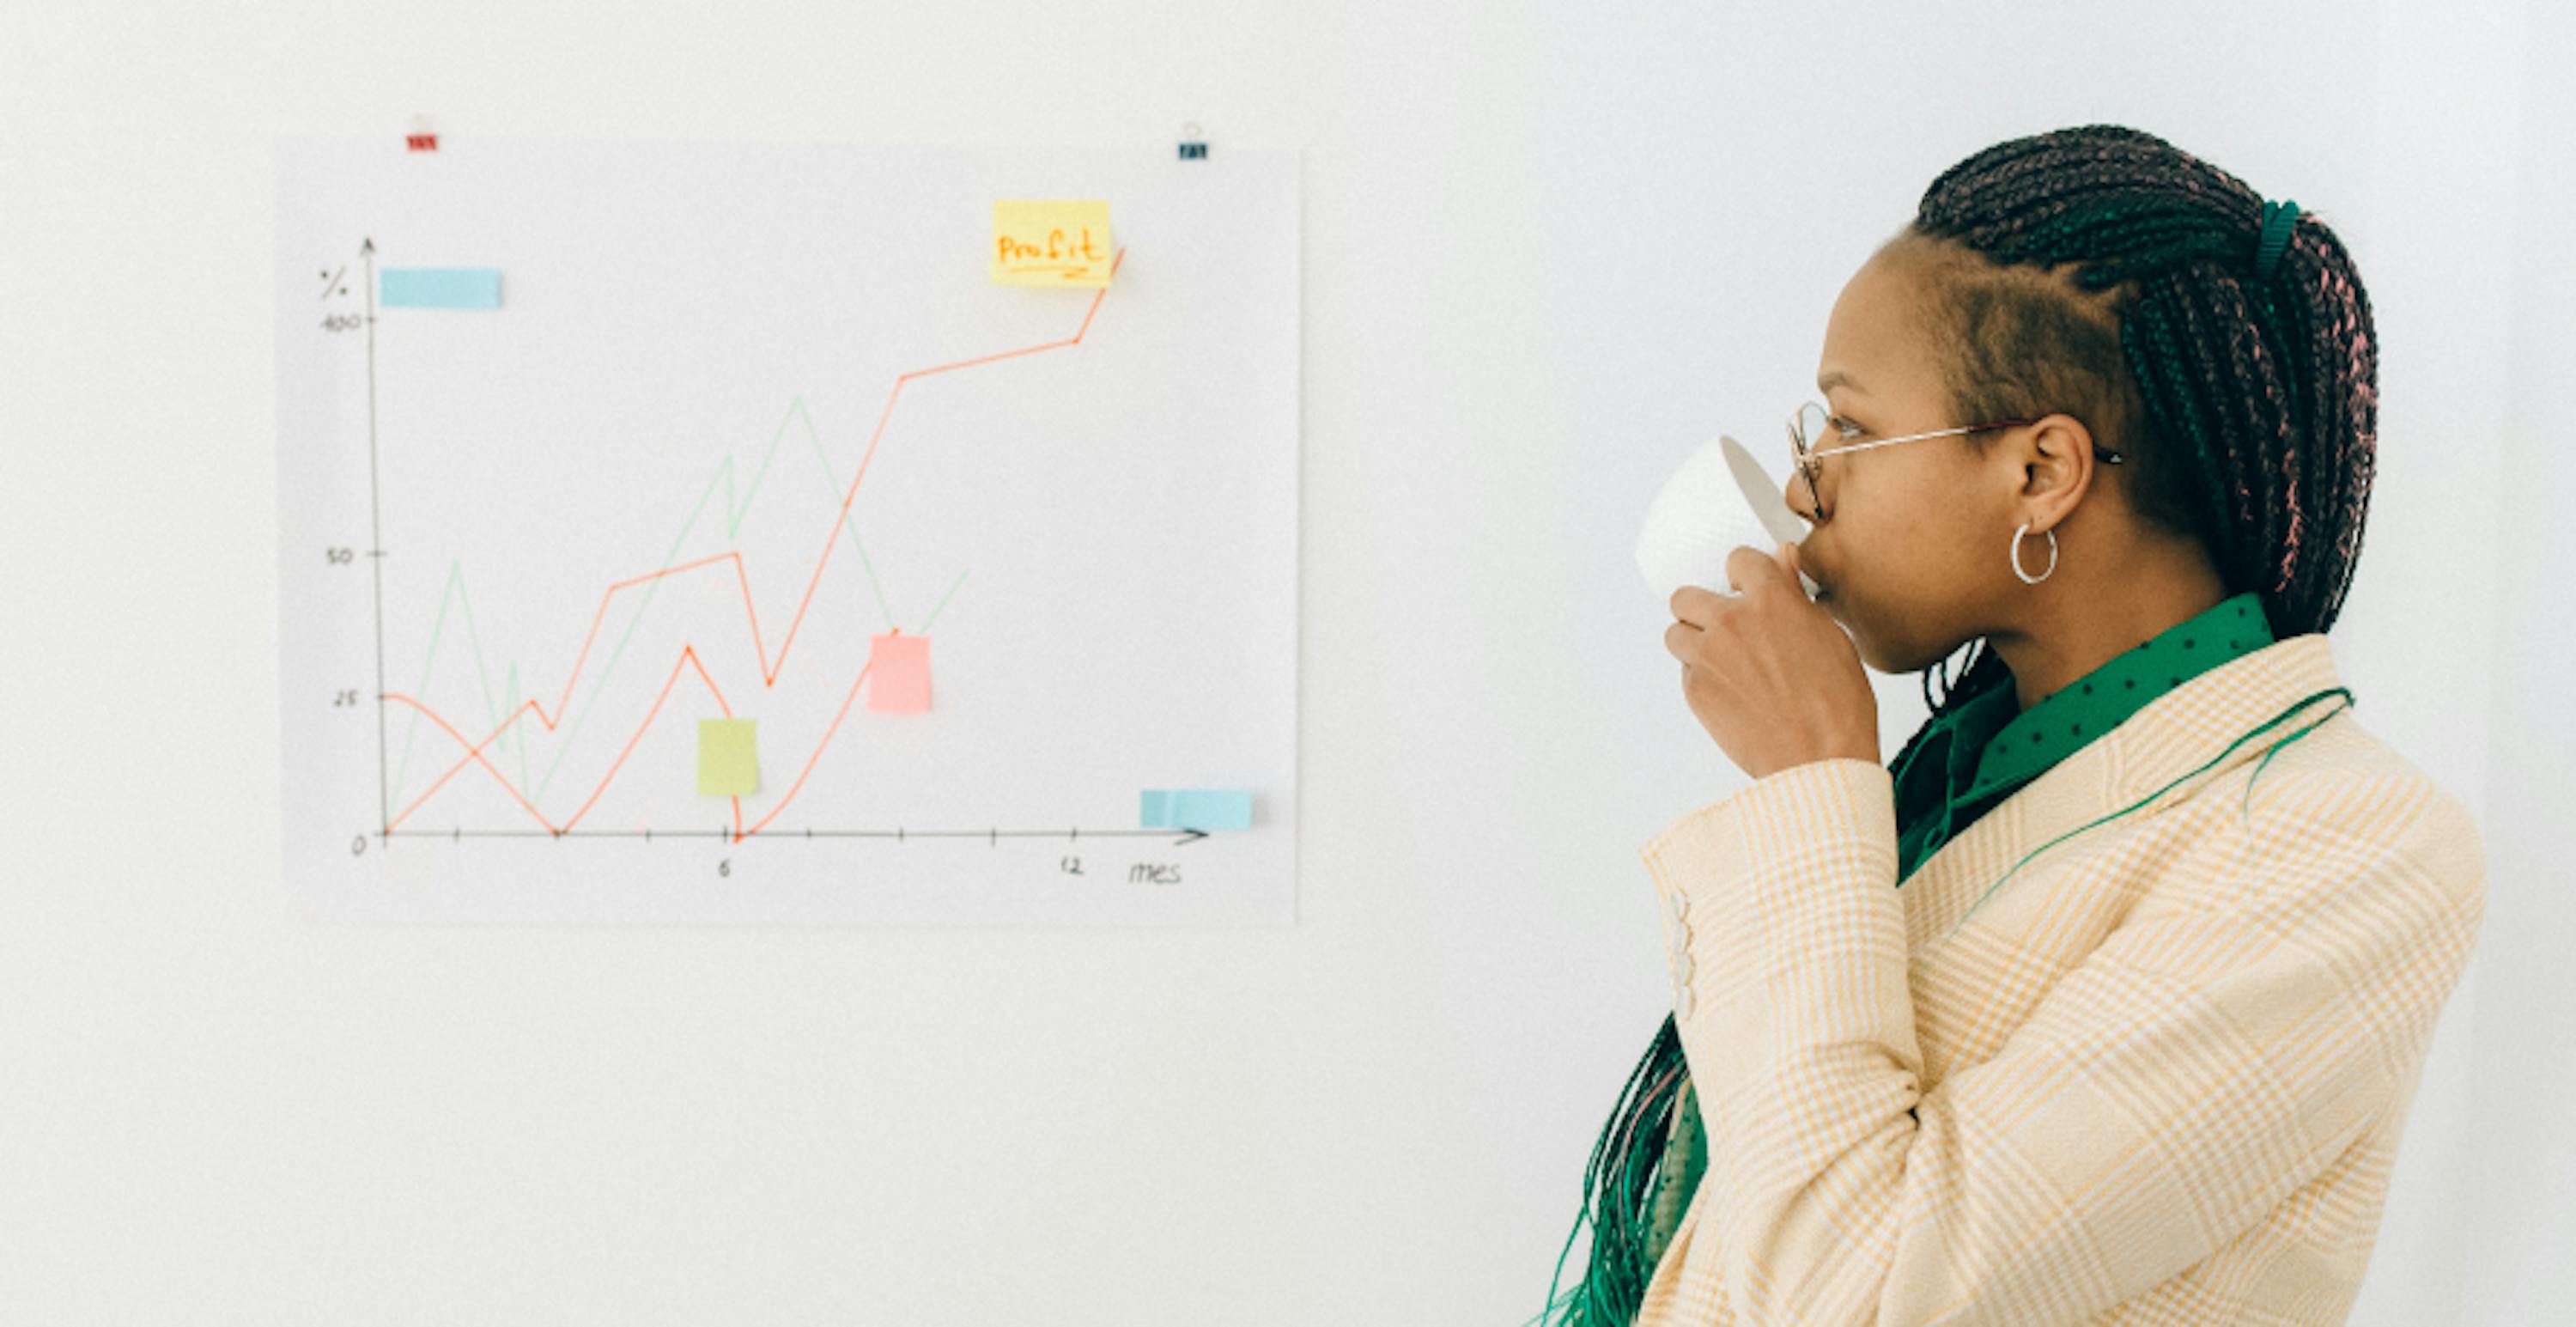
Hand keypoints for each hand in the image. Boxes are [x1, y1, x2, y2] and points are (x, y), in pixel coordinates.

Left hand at [1663, 542, 1879, 779]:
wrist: (1819, 759)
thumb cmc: (1837, 703)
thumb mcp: (1829, 637)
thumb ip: (1796, 595)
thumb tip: (1783, 556)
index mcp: (1771, 599)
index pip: (1737, 560)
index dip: (1744, 575)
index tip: (1746, 588)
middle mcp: (1731, 621)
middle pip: (1686, 596)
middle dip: (1702, 608)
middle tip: (1722, 627)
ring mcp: (1708, 656)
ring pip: (1675, 633)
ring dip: (1693, 642)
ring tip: (1721, 661)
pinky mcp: (1695, 690)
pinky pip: (1685, 672)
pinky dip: (1701, 677)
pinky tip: (1731, 692)